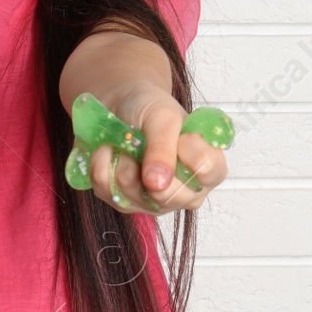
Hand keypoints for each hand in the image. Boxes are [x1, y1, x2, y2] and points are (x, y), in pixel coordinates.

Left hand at [87, 82, 227, 215]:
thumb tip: (157, 183)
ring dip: (122, 159)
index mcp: (208, 167)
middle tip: (146, 139)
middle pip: (169, 196)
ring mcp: (155, 203)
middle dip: (147, 162)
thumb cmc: (149, 109)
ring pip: (133, 193)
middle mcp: (186, 192)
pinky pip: (106, 190)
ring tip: (127, 143)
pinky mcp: (125, 204)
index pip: (209, 171)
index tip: (179, 134)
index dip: (190, 151)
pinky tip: (111, 152)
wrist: (117, 107)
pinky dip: (102, 163)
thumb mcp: (162, 116)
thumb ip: (164, 147)